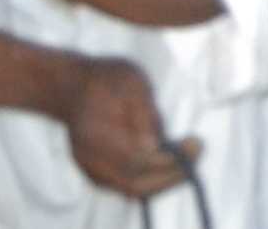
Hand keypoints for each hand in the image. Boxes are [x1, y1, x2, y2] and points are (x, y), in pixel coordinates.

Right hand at [61, 56, 199, 200]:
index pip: (138, 161)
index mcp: (97, 134)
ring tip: (187, 157)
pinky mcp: (96, 172)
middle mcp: (91, 159)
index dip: (170, 159)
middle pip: (134, 185)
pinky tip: (169, 162)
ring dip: (164, 180)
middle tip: (196, 154)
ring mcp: (91, 169)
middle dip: (171, 175)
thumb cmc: (105, 79)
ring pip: (131, 189)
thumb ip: (143, 113)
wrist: (72, 86)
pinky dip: (151, 179)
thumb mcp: (130, 81)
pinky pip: (126, 185)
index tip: (195, 144)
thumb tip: (155, 145)